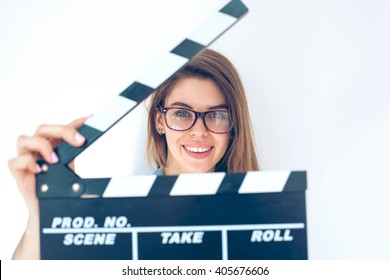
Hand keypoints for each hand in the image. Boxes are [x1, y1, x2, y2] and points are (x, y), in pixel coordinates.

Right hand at [8, 117, 86, 258]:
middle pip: (44, 128)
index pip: (62, 129)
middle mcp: (39, 151)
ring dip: (41, 145)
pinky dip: (26, 161)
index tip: (90, 120)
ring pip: (24, 139)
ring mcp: (28, 162)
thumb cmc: (61, 196)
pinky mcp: (19, 175)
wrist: (47, 216)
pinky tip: (39, 170)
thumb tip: (108, 186)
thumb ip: (90, 179)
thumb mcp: (78, 183)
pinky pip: (14, 161)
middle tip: (80, 141)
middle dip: (63, 131)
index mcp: (55, 148)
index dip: (75, 122)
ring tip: (55, 160)